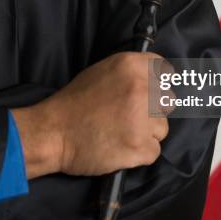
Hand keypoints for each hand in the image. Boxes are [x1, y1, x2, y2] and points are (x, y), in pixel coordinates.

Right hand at [12, 52, 173, 178]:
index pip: (164, 71)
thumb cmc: (73, 103)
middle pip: (168, 100)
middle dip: (153, 110)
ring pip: (162, 128)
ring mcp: (143, 118)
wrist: (52, 132)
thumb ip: (130, 73)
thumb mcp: (101, 72)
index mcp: (131, 66)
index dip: (158, 84)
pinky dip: (139, 153)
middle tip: (129, 117)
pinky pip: (154, 150)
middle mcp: (142, 88)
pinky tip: (119, 146)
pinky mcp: (141, 145)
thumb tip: (155, 79)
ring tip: (119, 132)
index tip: (149, 93)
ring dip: (146, 133)